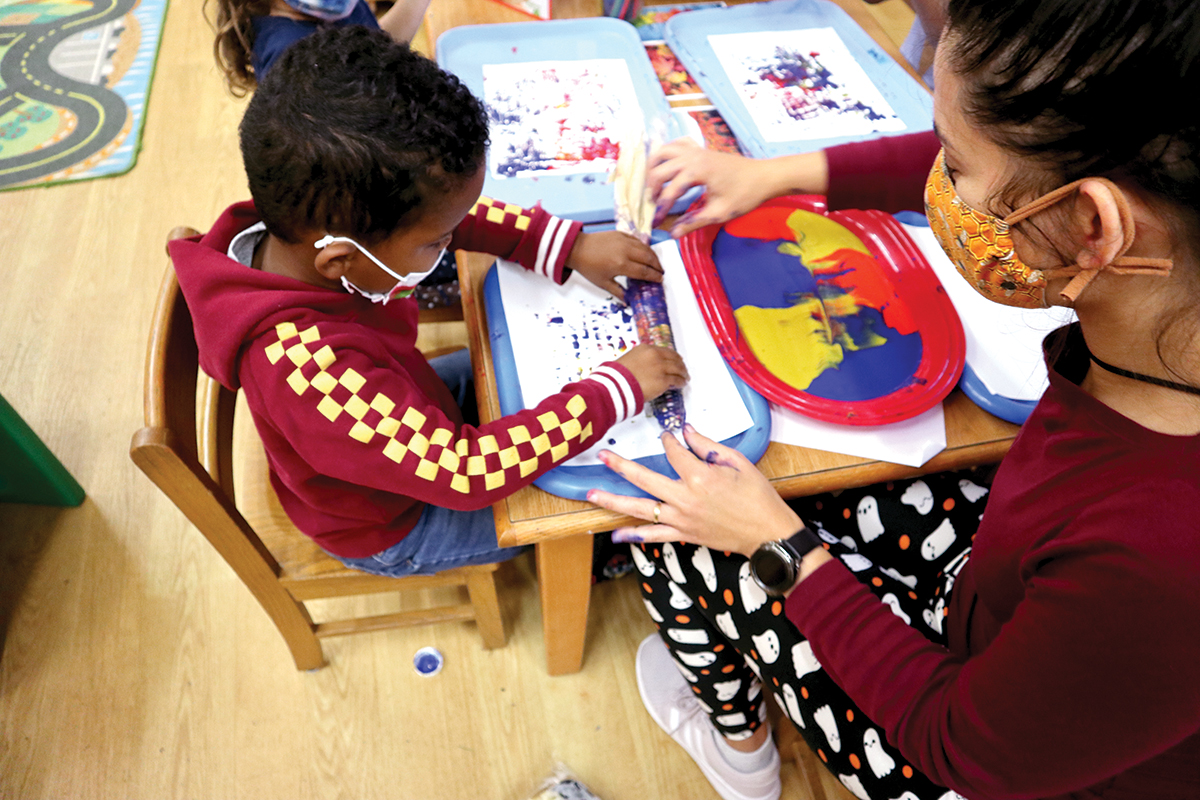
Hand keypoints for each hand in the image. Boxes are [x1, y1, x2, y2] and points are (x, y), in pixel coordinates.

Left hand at [566, 231, 662, 297]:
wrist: (576, 248)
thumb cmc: (588, 267)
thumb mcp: (602, 283)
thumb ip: (618, 291)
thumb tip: (629, 301)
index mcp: (621, 265)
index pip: (644, 272)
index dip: (654, 276)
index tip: (660, 280)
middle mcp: (625, 251)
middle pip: (648, 258)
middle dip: (657, 266)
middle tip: (661, 272)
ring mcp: (624, 240)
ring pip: (645, 247)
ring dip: (653, 256)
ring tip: (656, 263)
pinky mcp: (621, 234)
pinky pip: (637, 240)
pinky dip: (644, 247)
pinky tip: (646, 253)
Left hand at [588, 425, 802, 556]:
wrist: (768, 533)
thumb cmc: (758, 497)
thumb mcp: (738, 463)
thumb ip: (708, 445)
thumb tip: (686, 431)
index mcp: (700, 477)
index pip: (674, 452)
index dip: (669, 440)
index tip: (668, 435)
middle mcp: (685, 498)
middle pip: (644, 478)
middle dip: (620, 465)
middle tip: (603, 456)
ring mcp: (681, 519)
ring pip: (640, 508)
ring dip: (614, 499)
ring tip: (592, 493)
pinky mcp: (683, 534)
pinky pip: (653, 536)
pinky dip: (634, 535)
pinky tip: (616, 534)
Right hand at [614, 343, 688, 402]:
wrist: (616, 385)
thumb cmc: (617, 375)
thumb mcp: (629, 360)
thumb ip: (641, 360)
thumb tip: (646, 367)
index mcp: (646, 348)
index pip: (665, 351)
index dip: (673, 356)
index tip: (676, 359)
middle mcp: (655, 356)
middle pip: (674, 358)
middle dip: (680, 364)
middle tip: (683, 369)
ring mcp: (660, 368)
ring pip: (678, 369)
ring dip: (683, 374)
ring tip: (685, 378)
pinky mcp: (663, 380)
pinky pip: (677, 380)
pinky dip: (681, 382)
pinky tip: (682, 384)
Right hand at [647, 138, 828, 237]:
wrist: (765, 176)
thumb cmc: (745, 194)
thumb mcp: (719, 213)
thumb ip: (693, 222)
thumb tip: (672, 234)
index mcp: (697, 171)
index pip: (670, 191)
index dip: (660, 209)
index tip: (655, 223)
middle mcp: (693, 156)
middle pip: (660, 169)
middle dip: (653, 188)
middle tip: (653, 205)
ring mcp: (697, 150)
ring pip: (664, 151)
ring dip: (655, 167)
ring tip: (654, 185)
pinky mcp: (701, 149)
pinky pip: (678, 144)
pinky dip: (668, 152)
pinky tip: (668, 165)